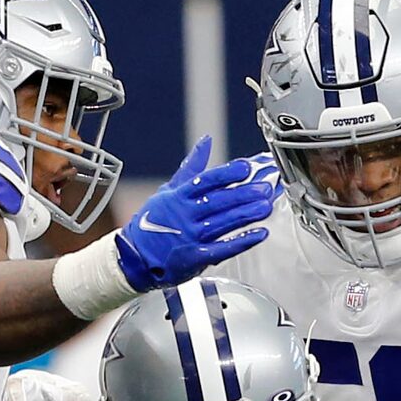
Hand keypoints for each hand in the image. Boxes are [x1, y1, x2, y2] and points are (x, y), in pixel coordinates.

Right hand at [111, 138, 278, 292]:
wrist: (134, 258)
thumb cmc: (152, 223)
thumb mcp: (167, 191)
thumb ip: (190, 168)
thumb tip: (205, 143)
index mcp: (179, 198)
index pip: (205, 181)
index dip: (226, 174)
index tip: (245, 168)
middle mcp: (186, 216)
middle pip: (218, 202)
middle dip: (243, 194)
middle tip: (265, 187)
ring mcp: (191, 237)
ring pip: (223, 223)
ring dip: (246, 215)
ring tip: (266, 207)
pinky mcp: (196, 258)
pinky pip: (223, 249)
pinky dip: (242, 242)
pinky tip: (259, 234)